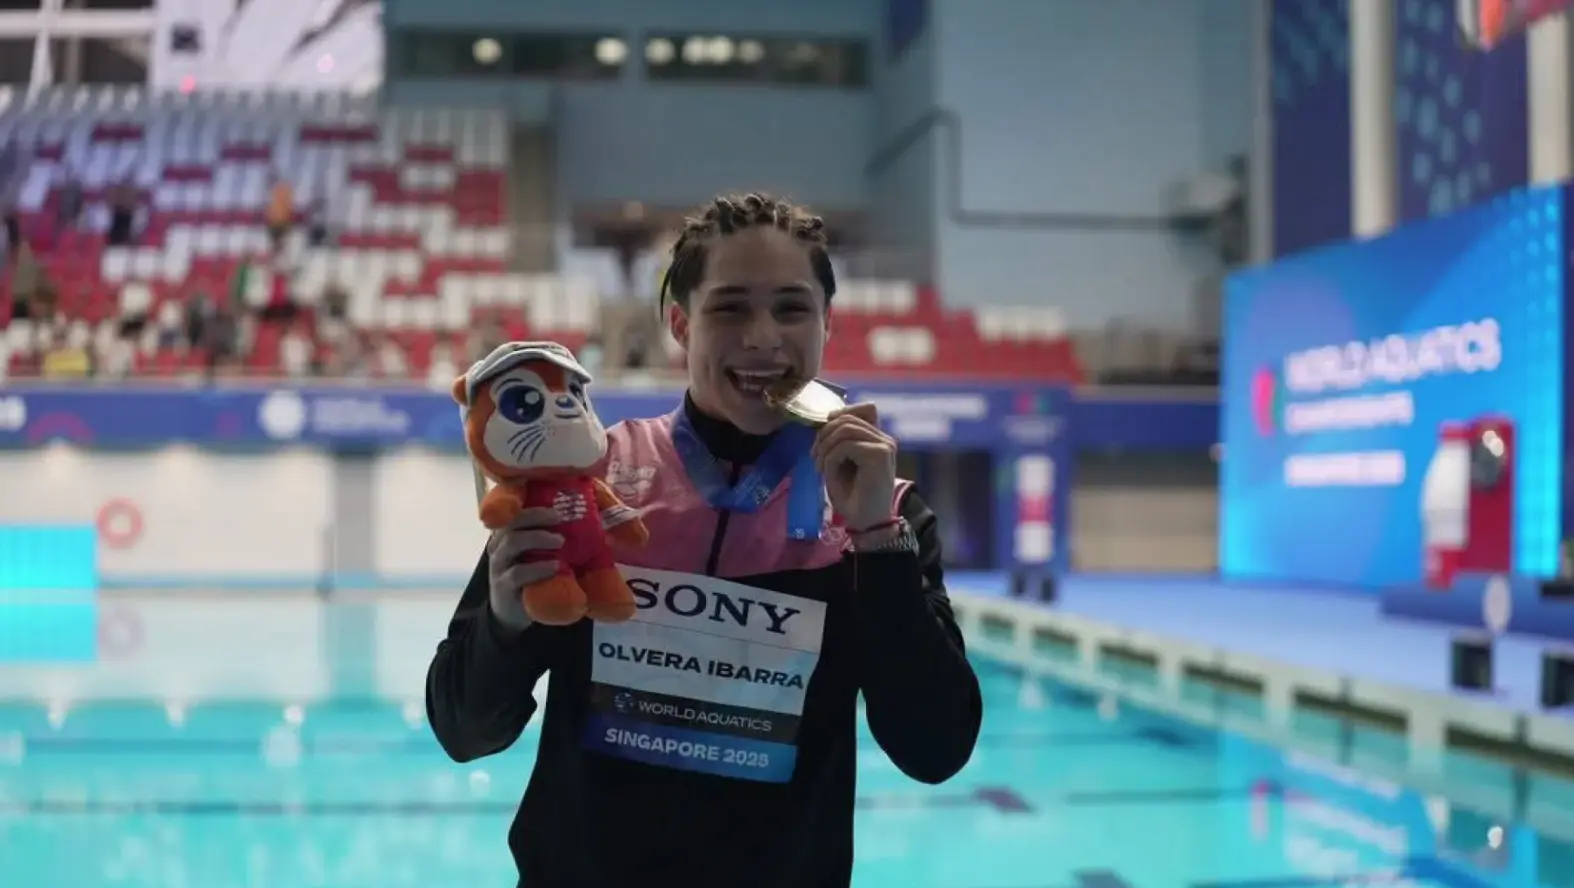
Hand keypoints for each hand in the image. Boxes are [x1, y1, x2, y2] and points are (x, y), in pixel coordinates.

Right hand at [486, 507, 564, 629]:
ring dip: (538, 538)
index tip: (557, 510)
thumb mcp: (535, 556)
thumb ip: (548, 541)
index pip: (515, 514)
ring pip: (512, 543)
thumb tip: (584, 524)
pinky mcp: (503, 585)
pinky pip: (518, 573)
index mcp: (506, 535)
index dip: (535, 509)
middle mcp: (499, 546)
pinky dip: (538, 568)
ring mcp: (498, 566)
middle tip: (560, 519)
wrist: (511, 611)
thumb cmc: (528, 577)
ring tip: (560, 541)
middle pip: (512, 524)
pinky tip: (555, 566)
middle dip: (537, 517)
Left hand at [810, 402, 896, 531]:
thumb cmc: (854, 497)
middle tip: (814, 457)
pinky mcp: (879, 454)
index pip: (865, 408)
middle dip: (824, 434)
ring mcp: (884, 445)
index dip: (841, 413)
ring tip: (818, 466)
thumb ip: (840, 440)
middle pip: (848, 417)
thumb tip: (828, 419)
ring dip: (825, 446)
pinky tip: (826, 473)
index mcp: (878, 439)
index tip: (823, 435)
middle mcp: (884, 439)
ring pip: (845, 428)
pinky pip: (845, 445)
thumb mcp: (841, 462)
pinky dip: (830, 458)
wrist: (867, 523)